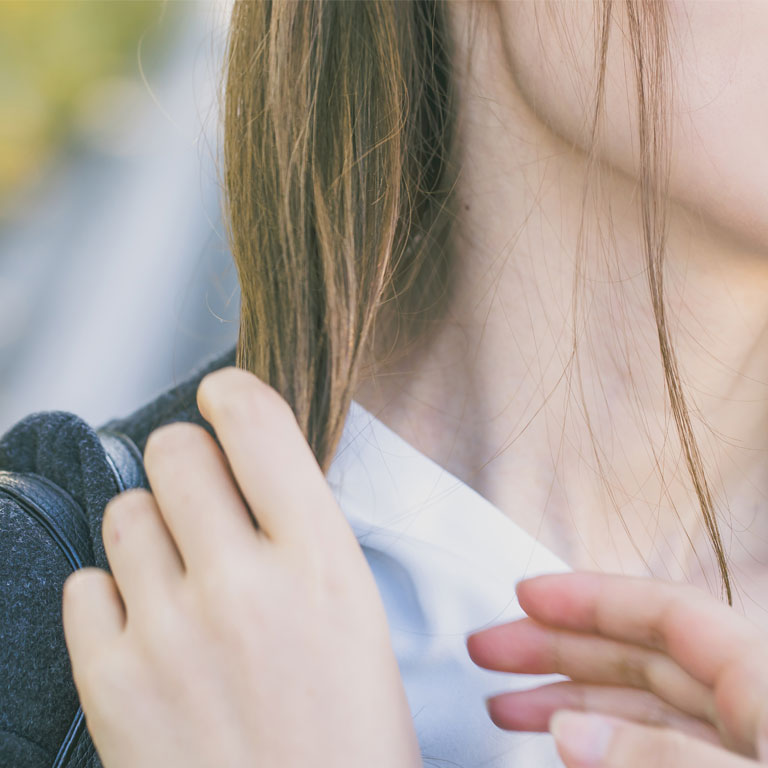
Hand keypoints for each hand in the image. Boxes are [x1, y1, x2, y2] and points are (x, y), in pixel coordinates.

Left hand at [61, 367, 420, 767]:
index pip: (258, 424)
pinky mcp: (109, 683)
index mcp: (322, 564)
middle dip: (186, 461)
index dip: (233, 394)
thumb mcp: (358, 615)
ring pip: (125, 512)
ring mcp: (167, 635)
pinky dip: (112, 596)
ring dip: (151, 530)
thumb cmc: (347, 734)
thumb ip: (303, 532)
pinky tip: (148, 630)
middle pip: (175, 451)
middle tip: (202, 497)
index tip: (224, 401)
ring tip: (180, 578)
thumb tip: (250, 467)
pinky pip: (85, 584)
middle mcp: (242, 587)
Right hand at [466, 571, 767, 766]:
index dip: (591, 597)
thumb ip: (660, 759)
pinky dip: (602, 748)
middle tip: (488, 650)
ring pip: (638, 708)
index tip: (526, 594)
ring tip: (504, 706)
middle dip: (557, 648)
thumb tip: (569, 731)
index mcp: (764, 683)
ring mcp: (738, 753)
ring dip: (568, 702)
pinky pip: (652, 753)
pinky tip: (565, 750)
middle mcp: (751, 708)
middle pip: (637, 656)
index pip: (664, 614)